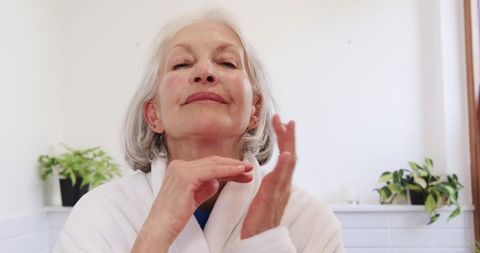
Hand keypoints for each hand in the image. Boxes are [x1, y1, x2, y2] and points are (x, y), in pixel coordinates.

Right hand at [132, 156, 252, 251]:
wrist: (160, 228)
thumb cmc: (174, 217)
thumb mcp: (193, 199)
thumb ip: (204, 188)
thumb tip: (217, 182)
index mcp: (179, 168)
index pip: (208, 165)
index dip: (227, 168)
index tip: (242, 173)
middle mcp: (179, 165)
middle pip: (212, 162)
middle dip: (233, 166)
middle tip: (249, 169)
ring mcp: (181, 169)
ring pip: (214, 164)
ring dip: (234, 167)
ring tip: (248, 170)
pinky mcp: (186, 176)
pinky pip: (213, 171)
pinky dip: (228, 170)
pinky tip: (239, 173)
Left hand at [240, 114, 295, 238]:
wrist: (260, 238)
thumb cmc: (259, 220)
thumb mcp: (264, 195)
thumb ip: (269, 183)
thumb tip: (269, 172)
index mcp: (280, 183)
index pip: (284, 156)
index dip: (283, 139)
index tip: (280, 123)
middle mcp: (284, 185)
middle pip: (289, 155)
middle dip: (288, 135)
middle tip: (286, 118)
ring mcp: (280, 190)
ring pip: (288, 163)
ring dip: (289, 143)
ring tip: (289, 127)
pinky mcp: (272, 197)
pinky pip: (281, 179)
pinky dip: (285, 165)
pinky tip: (287, 154)